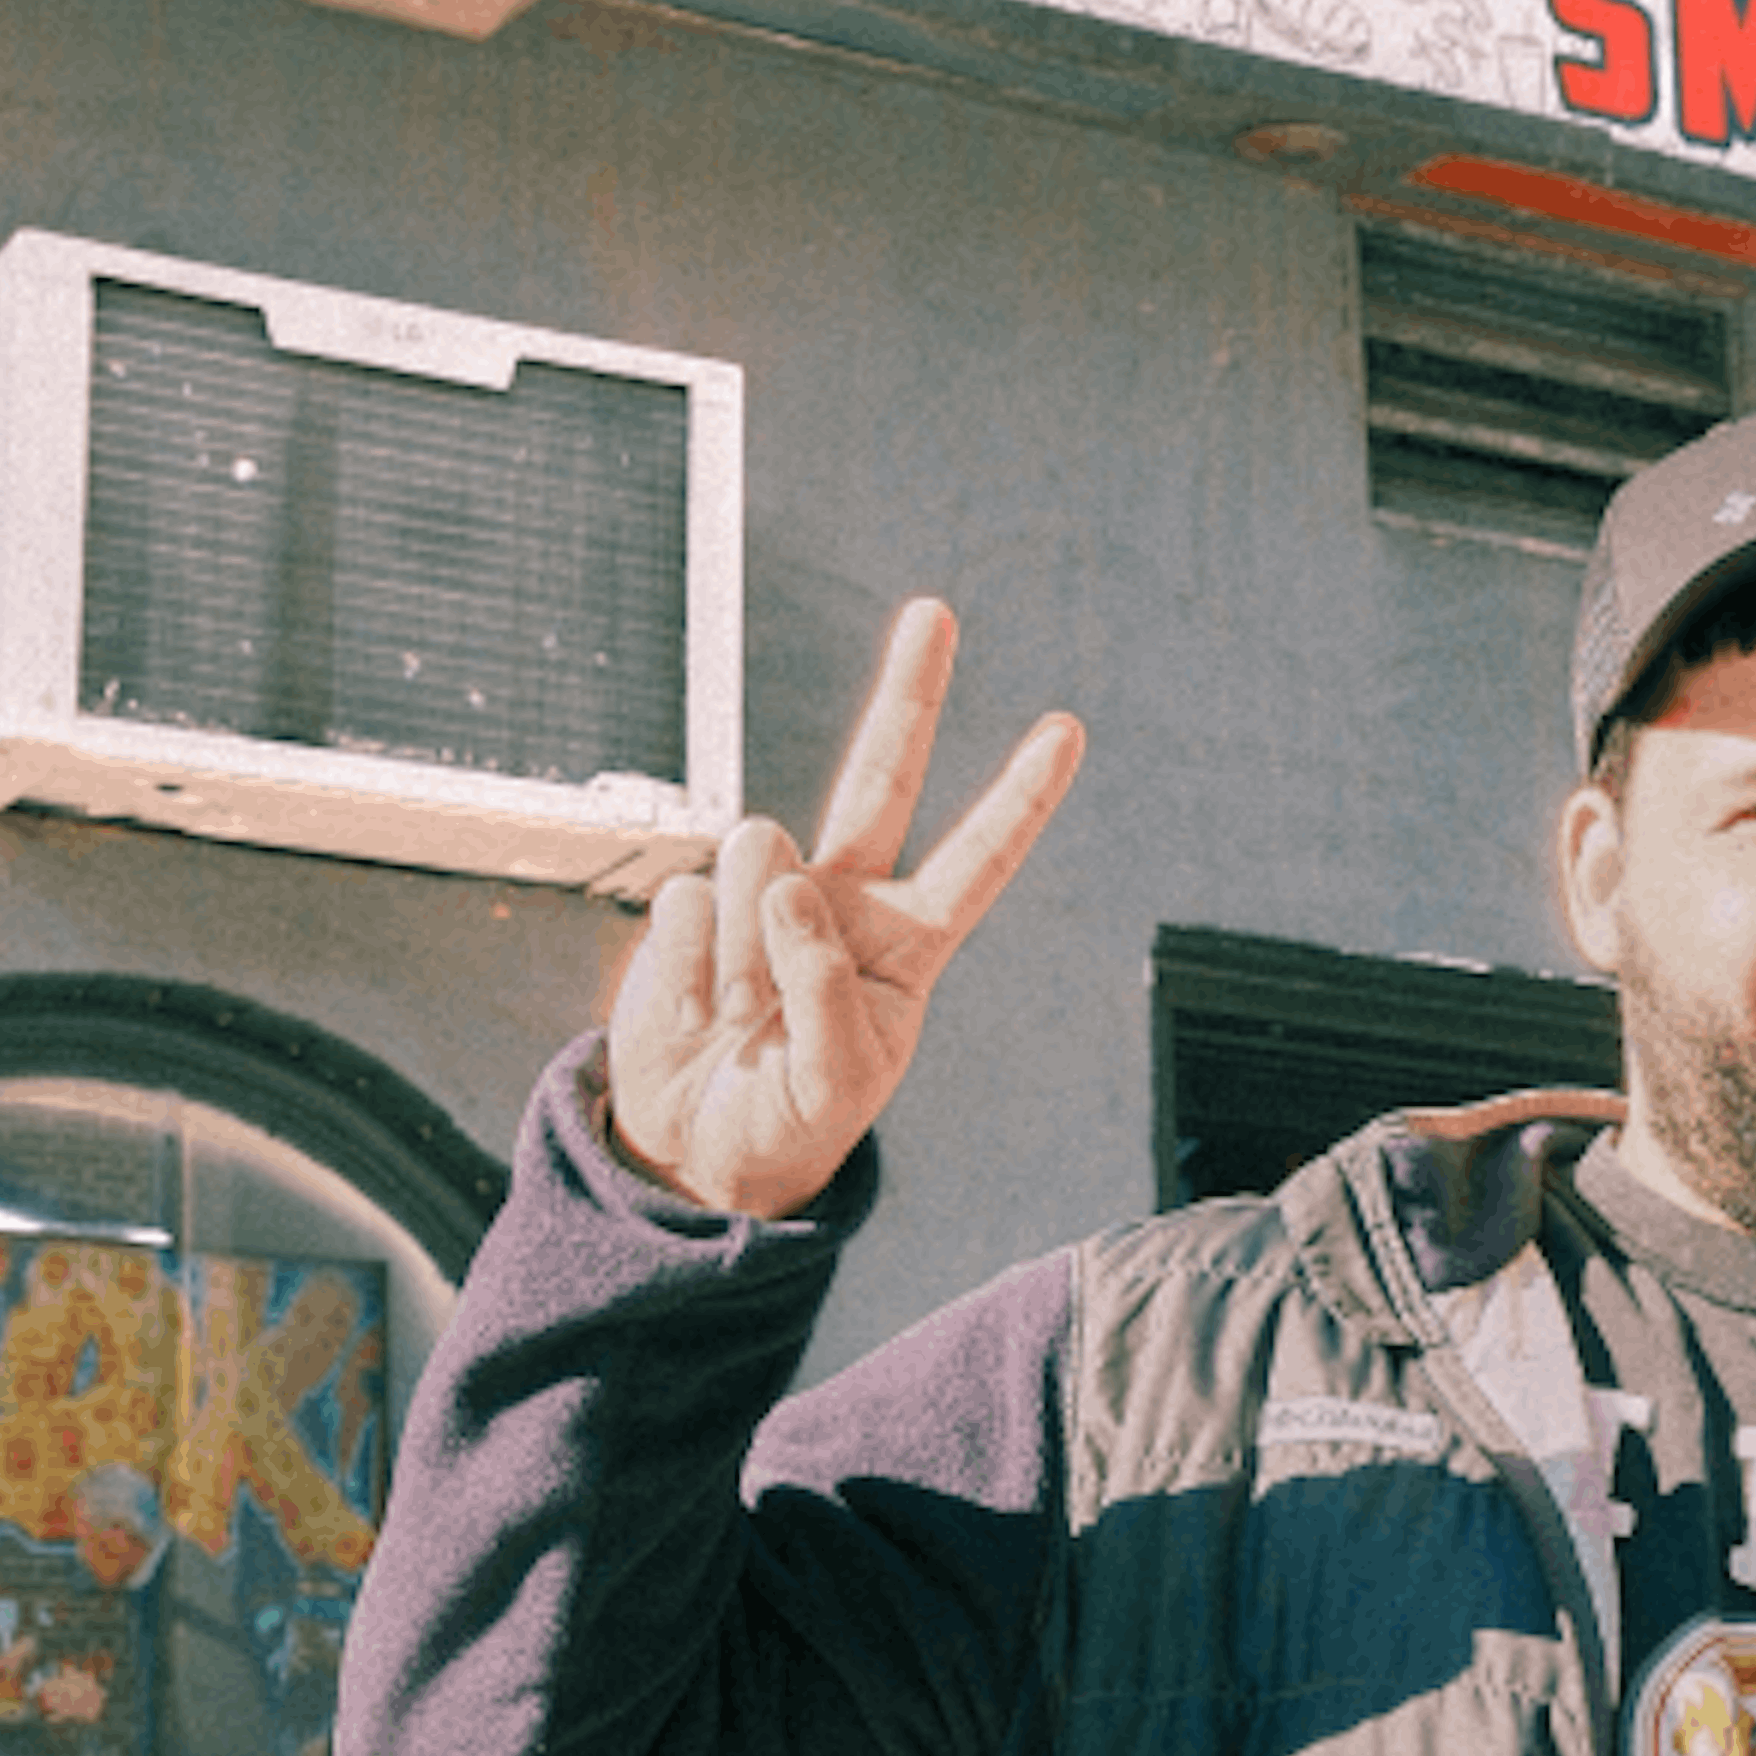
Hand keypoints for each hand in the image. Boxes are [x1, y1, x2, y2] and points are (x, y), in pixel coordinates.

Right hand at [608, 598, 1083, 1217]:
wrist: (699, 1146)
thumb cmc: (794, 1114)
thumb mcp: (837, 1078)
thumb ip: (824, 987)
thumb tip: (790, 886)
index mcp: (906, 940)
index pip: (976, 860)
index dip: (1020, 798)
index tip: (1068, 728)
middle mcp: (842, 897)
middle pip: (880, 779)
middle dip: (910, 692)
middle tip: (936, 610)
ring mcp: (762, 893)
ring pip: (759, 856)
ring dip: (743, 949)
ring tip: (741, 1018)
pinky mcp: (688, 906)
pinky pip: (686, 905)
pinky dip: (687, 968)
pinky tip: (696, 1010)